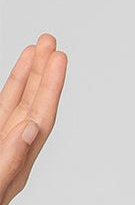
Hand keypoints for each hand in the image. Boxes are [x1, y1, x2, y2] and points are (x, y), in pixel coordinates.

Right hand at [1, 33, 66, 204]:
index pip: (40, 117)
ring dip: (26, 78)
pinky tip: (13, 81)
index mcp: (14, 164)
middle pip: (33, 106)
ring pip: (13, 107)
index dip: (50, 86)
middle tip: (52, 40)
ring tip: (37, 49)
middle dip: (43, 73)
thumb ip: (9, 159)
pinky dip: (6, 94)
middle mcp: (8, 154)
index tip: (58, 57)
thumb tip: (32, 128)